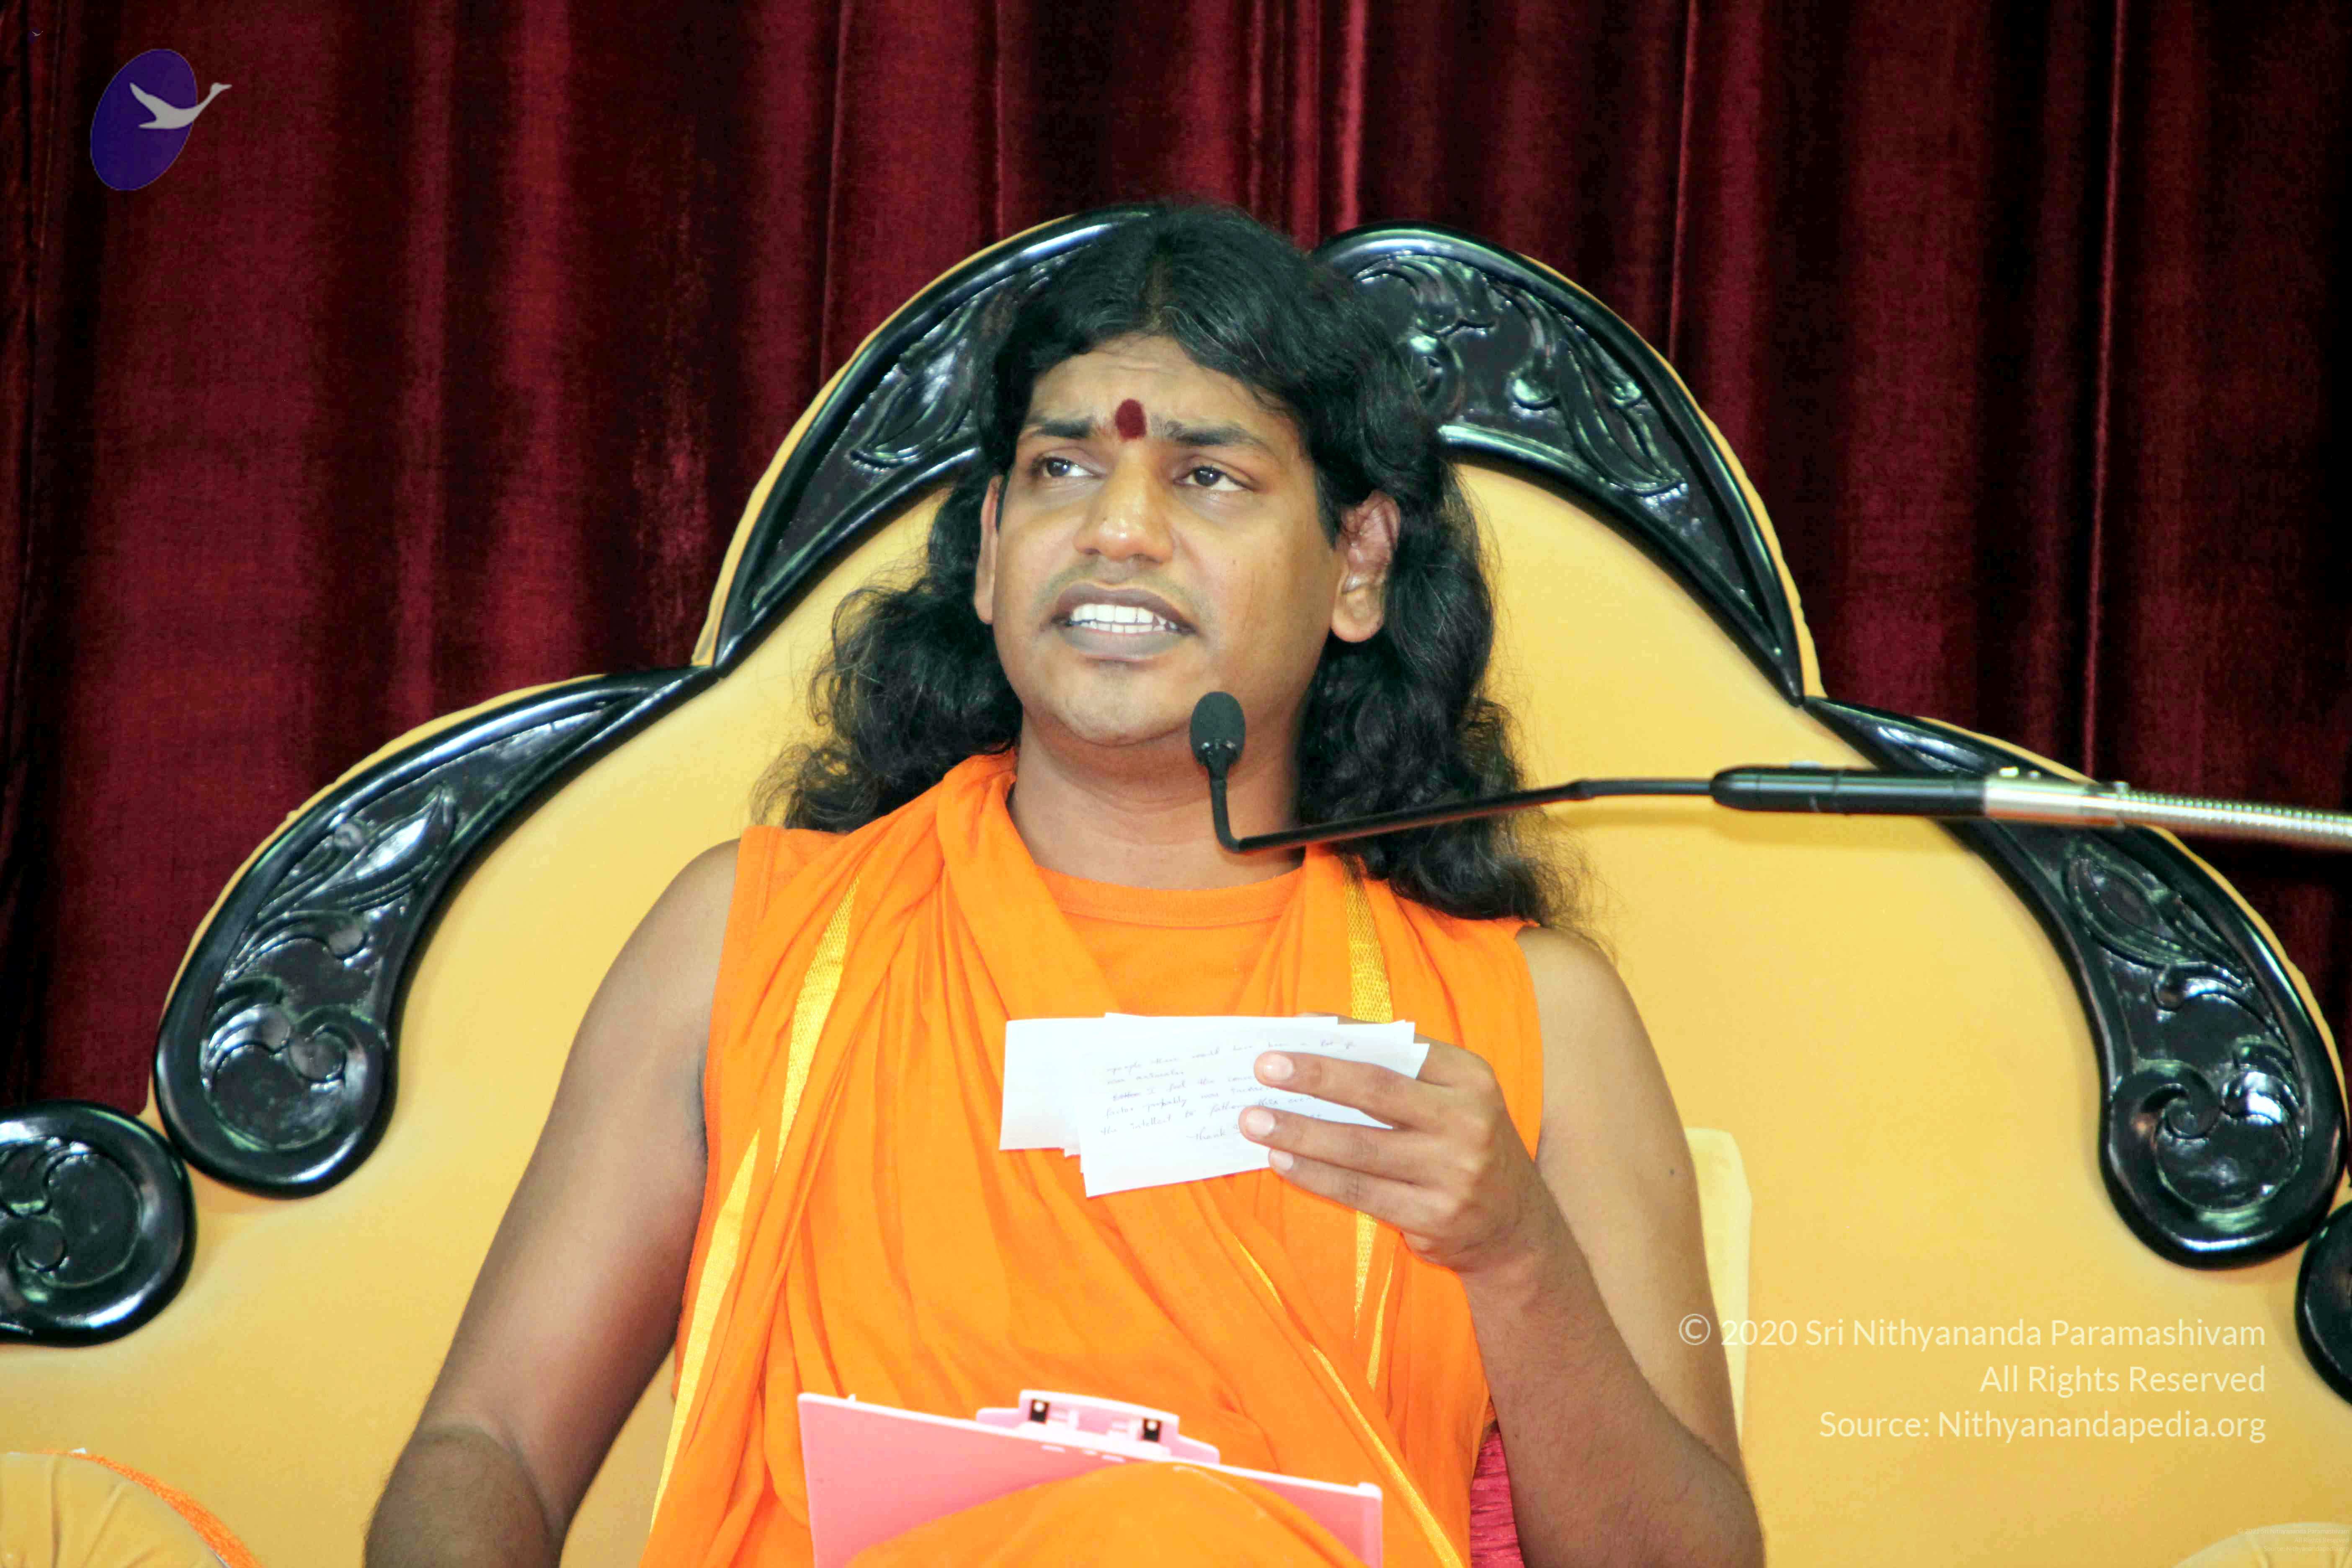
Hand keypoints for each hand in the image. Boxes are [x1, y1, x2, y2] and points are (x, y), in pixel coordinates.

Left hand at [1238, 1032, 1560, 1277]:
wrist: (1513, 1226)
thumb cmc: (1463, 1142)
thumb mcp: (1450, 1096)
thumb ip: (1396, 1066)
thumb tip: (1317, 1031)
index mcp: (1470, 1078)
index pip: (1394, 1050)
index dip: (1339, 1041)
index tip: (1288, 1036)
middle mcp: (1468, 1122)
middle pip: (1376, 1092)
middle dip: (1314, 1078)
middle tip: (1263, 1069)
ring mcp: (1453, 1173)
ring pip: (1360, 1148)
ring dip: (1300, 1133)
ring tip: (1254, 1122)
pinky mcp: (1434, 1217)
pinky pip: (1360, 1191)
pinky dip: (1315, 1175)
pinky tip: (1282, 1162)